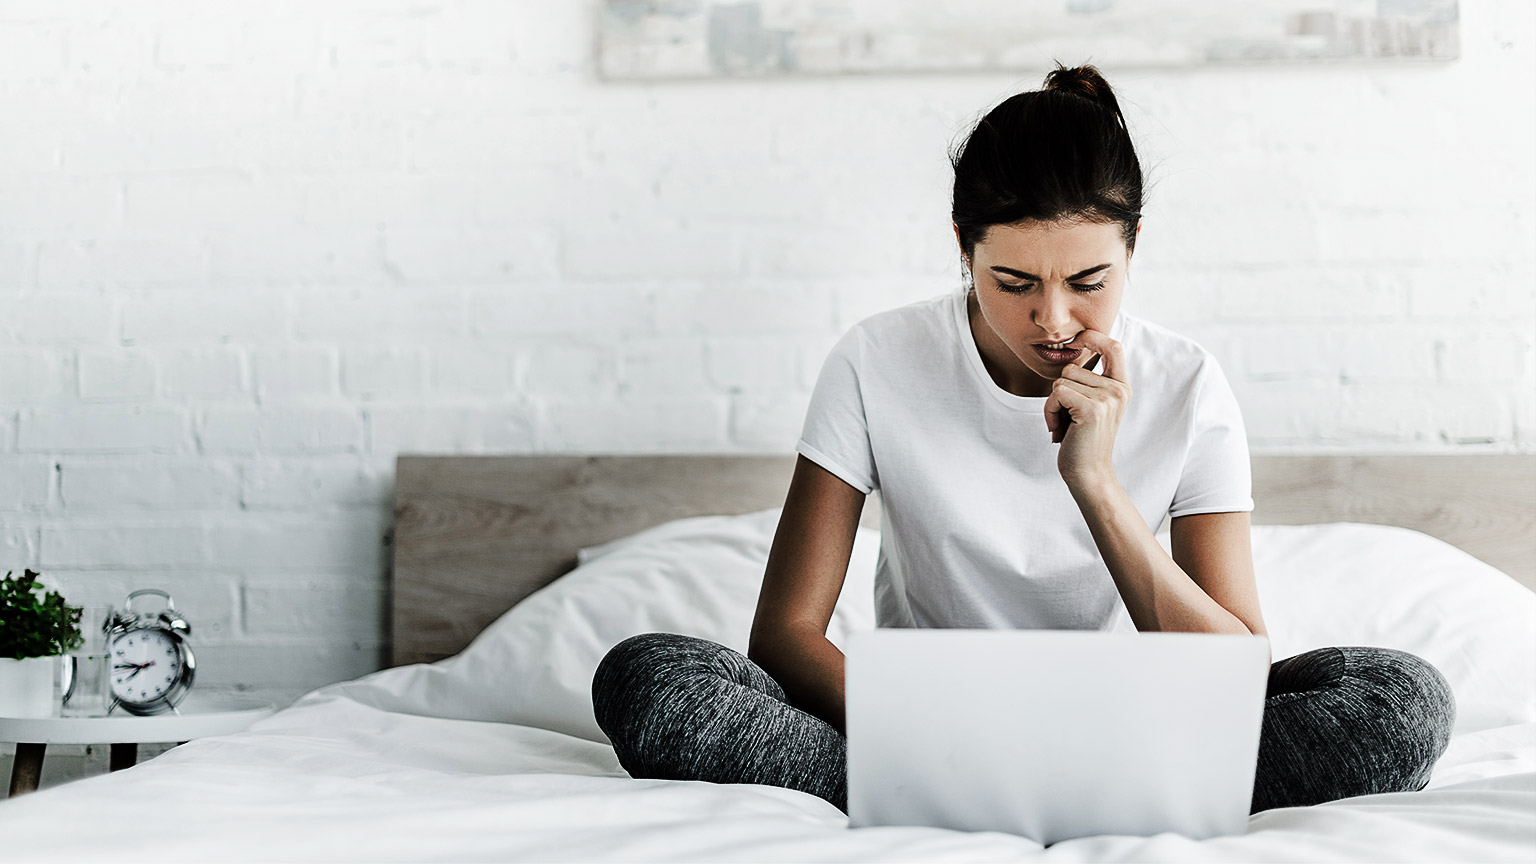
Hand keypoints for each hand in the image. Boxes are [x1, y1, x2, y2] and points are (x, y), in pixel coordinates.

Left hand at [1042, 329, 1130, 488]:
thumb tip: (1074, 347)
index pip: (1113, 345)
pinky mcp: (1092, 409)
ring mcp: (1107, 398)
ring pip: (1061, 381)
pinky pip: (1057, 393)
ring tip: (1066, 423)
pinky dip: (1050, 411)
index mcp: (1121, 386)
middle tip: (1068, 416)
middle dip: (1060, 391)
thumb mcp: (1092, 404)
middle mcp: (1118, 390)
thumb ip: (1089, 380)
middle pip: (1072, 367)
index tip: (1076, 341)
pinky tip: (1059, 428)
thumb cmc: (1083, 439)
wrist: (1089, 473)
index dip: (1093, 337)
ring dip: (1053, 403)